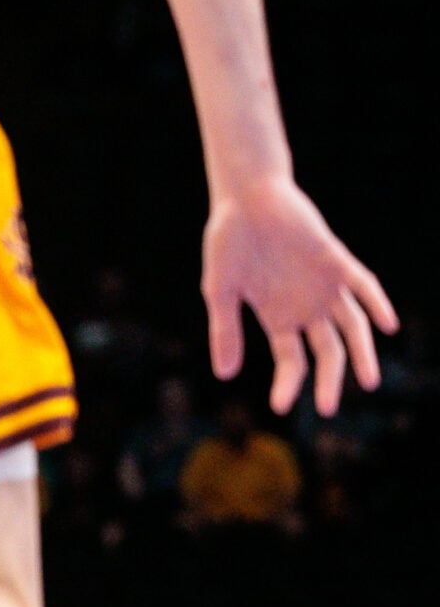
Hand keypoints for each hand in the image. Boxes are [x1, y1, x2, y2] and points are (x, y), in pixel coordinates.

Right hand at [202, 176, 396, 416]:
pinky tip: (386, 325)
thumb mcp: (220, 292)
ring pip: (352, 327)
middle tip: (329, 409)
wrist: (246, 197)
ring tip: (368, 382)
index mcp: (278, 317)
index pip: (290, 360)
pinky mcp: (336, 261)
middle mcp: (306, 306)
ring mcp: (324, 285)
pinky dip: (376, 304)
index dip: (288, 385)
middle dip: (329, 380)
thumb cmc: (228, 242)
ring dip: (361, 354)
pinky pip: (364, 286)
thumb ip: (225, 331)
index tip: (280, 407)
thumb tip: (224, 375)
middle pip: (327, 351)